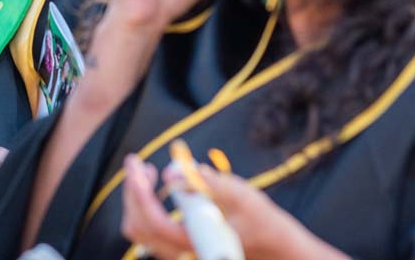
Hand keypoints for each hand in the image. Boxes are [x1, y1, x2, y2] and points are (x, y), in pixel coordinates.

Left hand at [119, 155, 349, 259]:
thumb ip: (207, 184)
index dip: (138, 192)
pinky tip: (161, 187)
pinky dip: (148, 208)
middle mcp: (185, 253)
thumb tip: (171, 174)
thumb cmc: (266, 223)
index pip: (153, 222)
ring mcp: (183, 253)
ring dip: (138, 200)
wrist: (281, 249)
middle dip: (133, 193)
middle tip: (137, 164)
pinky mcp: (184, 247)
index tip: (138, 166)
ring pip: (142, 232)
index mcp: (197, 244)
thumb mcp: (242, 197)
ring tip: (147, 173)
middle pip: (138, 228)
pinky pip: (153, 231)